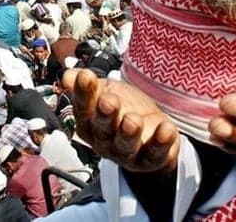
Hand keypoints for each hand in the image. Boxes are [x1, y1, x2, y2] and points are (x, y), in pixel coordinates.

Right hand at [63, 68, 178, 174]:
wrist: (151, 129)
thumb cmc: (124, 108)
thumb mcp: (106, 91)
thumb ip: (89, 85)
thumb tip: (68, 76)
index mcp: (89, 123)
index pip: (83, 108)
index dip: (84, 93)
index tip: (86, 76)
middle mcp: (104, 141)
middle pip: (102, 129)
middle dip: (105, 115)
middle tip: (108, 100)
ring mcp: (126, 153)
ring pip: (125, 146)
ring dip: (129, 133)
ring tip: (133, 120)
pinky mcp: (149, 159)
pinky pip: (155, 153)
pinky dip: (161, 143)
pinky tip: (166, 129)